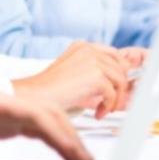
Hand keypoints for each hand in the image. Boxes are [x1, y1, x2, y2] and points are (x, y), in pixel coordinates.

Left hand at [0, 92, 92, 159]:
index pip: (35, 112)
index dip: (58, 132)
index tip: (74, 151)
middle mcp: (2, 102)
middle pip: (48, 112)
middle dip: (70, 134)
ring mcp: (6, 111)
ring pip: (47, 118)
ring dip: (66, 137)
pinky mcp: (4, 122)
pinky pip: (38, 129)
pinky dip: (55, 141)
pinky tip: (66, 157)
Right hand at [14, 41, 131, 117]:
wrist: (36, 95)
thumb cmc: (50, 89)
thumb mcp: (73, 72)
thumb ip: (92, 70)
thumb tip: (118, 77)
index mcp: (82, 46)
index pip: (114, 54)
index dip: (119, 72)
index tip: (115, 88)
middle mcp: (89, 50)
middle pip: (121, 67)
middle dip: (119, 87)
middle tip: (111, 102)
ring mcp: (93, 61)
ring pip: (120, 81)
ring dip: (115, 99)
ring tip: (103, 109)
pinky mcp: (96, 76)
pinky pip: (113, 93)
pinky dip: (108, 106)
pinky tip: (97, 113)